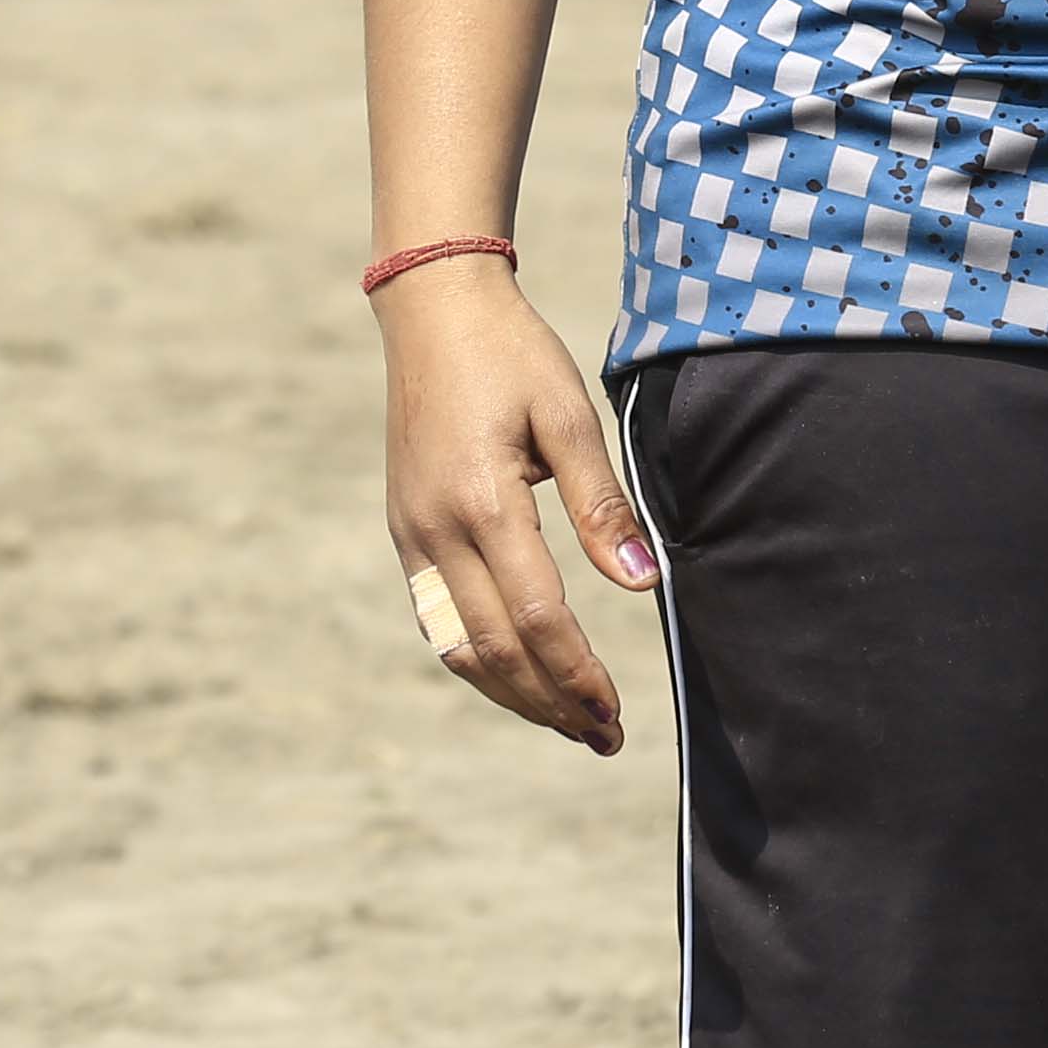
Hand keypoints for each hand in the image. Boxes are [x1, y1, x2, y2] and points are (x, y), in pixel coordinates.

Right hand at [377, 259, 657, 754]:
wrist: (433, 310)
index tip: (616, 711)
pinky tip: (518, 676)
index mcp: (484, 503)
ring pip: (458, 648)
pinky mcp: (405, 532)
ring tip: (568, 722)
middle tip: (604, 738)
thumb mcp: (570, 415)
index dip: (579, 674)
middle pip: (495, 650)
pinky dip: (478, 661)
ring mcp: (412, 536)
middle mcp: (437, 531)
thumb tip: (642, 580)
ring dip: (514, 695)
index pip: (538, 618)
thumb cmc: (512, 354)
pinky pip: (437, 619)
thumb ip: (602, 503)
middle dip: (552, 703)